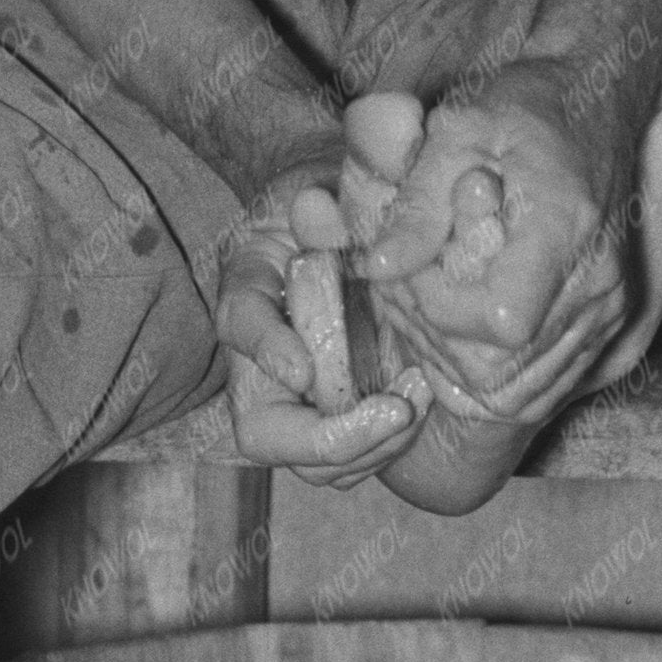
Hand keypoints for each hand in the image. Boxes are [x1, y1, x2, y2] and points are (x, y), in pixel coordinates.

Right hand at [213, 147, 428, 476]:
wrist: (356, 228)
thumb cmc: (328, 206)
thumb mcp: (314, 195)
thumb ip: (316, 210)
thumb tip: (313, 211)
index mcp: (248, 308)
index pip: (239, 328)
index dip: (268, 355)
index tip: (303, 369)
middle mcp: (264, 368)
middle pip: (267, 438)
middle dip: (334, 438)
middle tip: (396, 408)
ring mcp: (305, 403)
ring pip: (318, 466)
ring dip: (373, 447)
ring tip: (417, 396)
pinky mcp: (348, 419)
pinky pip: (359, 459)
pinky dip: (391, 442)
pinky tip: (423, 398)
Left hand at [346, 71, 642, 445]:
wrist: (594, 106)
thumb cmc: (524, 110)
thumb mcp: (458, 132)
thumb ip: (419, 203)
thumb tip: (380, 267)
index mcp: (564, 228)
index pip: (500, 324)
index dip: (441, 310)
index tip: (413, 268)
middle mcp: (598, 283)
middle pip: (505, 372)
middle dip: (438, 345)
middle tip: (410, 292)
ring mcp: (608, 313)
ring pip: (521, 395)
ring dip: (459, 367)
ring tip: (431, 310)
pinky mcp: (606, 329)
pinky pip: (543, 390)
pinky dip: (492, 377)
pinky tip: (461, 331)